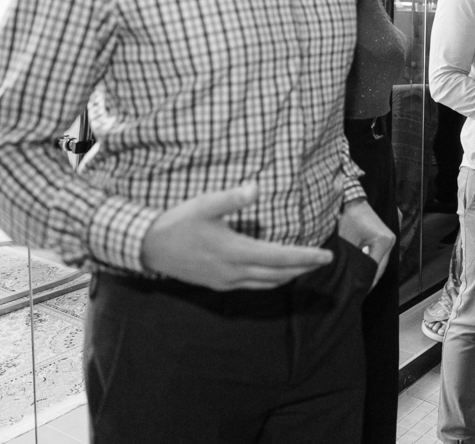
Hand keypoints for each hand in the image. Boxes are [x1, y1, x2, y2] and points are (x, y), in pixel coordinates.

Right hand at [141, 184, 331, 290]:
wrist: (148, 248)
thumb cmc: (177, 223)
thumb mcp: (204, 205)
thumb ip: (232, 198)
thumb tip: (256, 188)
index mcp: (236, 252)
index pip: (280, 258)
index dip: (306, 257)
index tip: (326, 255)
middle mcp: (234, 271)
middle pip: (278, 274)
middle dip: (304, 268)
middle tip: (323, 260)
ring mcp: (226, 281)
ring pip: (267, 283)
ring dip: (289, 276)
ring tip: (305, 267)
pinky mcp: (218, 285)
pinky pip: (252, 286)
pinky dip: (270, 281)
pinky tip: (274, 274)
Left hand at [338, 199, 395, 287]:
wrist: (350, 199)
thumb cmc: (347, 216)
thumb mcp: (346, 241)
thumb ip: (349, 261)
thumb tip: (347, 280)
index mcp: (384, 240)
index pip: (374, 269)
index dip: (365, 282)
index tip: (356, 293)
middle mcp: (390, 239)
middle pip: (380, 268)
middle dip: (368, 280)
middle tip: (356, 292)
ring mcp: (389, 238)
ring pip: (380, 263)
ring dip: (370, 272)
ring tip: (358, 284)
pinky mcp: (385, 237)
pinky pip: (379, 256)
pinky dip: (371, 264)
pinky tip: (362, 270)